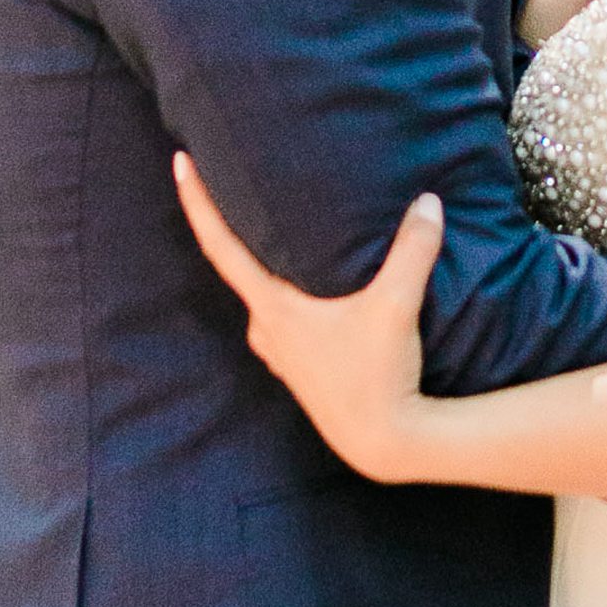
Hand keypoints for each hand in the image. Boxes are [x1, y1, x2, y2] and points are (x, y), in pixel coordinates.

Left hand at [172, 157, 441, 482]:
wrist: (383, 442)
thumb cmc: (378, 376)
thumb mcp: (397, 306)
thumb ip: (412, 249)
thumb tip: (428, 202)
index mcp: (274, 308)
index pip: (221, 246)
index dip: (197, 203)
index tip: (179, 163)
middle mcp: (266, 328)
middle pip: (239, 265)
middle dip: (237, 225)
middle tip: (236, 182)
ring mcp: (279, 351)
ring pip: (263, 293)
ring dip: (266, 262)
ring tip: (278, 230)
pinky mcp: (298, 366)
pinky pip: (281, 315)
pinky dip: (287, 291)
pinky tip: (309, 286)